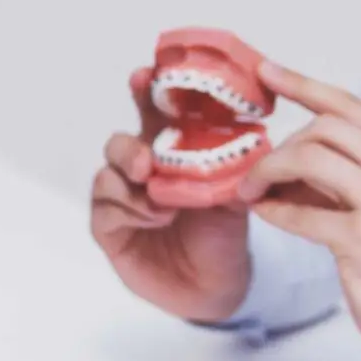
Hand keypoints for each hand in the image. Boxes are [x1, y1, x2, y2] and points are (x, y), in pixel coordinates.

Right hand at [88, 66, 253, 321]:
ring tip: (160, 199)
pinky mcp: (109, 226)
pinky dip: (129, 208)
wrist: (215, 287)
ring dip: (132, 181)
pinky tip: (153, 217)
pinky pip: (105, 206)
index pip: (154, 113)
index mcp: (170, 150)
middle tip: (146, 157)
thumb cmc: (222, 234)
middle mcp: (141, 168)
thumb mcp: (236, 196)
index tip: (147, 74)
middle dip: (130, 142)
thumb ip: (237, 169)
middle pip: (122, 140)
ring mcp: (122, 196)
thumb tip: (255, 143)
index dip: (147, 90)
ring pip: (109, 170)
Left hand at [238, 61, 360, 360]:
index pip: (350, 107)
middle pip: (324, 128)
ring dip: (269, 173)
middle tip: (254, 171)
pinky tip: (264, 213)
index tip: (266, 70)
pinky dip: (274, 210)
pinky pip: (301, 213)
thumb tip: (288, 161)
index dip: (303, 85)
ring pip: (309, 159)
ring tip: (252, 192)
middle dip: (279, 145)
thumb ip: (346, 179)